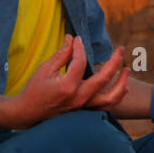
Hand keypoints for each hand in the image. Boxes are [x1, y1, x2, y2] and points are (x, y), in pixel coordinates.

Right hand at [9, 35, 128, 127]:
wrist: (27, 113)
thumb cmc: (33, 90)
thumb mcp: (44, 69)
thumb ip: (61, 54)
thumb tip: (72, 39)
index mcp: (67, 86)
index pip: (81, 62)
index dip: (79, 47)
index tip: (77, 39)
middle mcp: (78, 98)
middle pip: (103, 79)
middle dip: (115, 62)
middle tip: (121, 50)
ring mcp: (83, 107)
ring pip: (110, 98)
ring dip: (121, 84)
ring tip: (126, 70)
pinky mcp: (84, 112)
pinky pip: (105, 107)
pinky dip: (116, 98)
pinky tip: (123, 89)